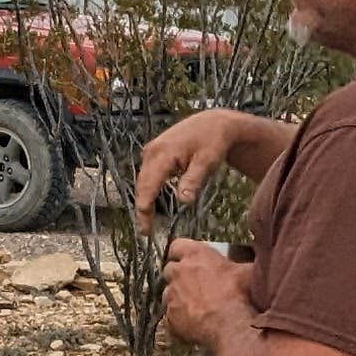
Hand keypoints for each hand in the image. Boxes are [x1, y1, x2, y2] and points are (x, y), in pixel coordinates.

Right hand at [135, 108, 242, 226]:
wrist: (213, 123)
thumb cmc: (213, 141)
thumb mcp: (208, 162)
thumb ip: (194, 180)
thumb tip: (183, 201)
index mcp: (162, 153)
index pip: (148, 185)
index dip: (144, 208)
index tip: (145, 228)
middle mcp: (152, 151)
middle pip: (142, 184)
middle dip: (142, 208)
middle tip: (145, 232)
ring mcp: (151, 151)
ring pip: (144, 180)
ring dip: (144, 200)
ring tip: (147, 222)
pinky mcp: (154, 152)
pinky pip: (148, 174)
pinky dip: (148, 190)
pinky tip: (152, 203)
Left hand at [161, 238, 251, 353]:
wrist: (232, 325)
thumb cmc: (241, 294)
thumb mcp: (246, 271)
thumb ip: (240, 264)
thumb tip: (252, 262)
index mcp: (196, 255)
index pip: (178, 246)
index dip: (182, 253)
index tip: (190, 259)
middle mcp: (179, 272)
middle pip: (170, 269)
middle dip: (179, 276)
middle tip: (196, 285)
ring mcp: (171, 295)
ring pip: (168, 294)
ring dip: (178, 298)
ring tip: (196, 307)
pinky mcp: (170, 317)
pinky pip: (170, 317)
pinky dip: (179, 320)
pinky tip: (194, 324)